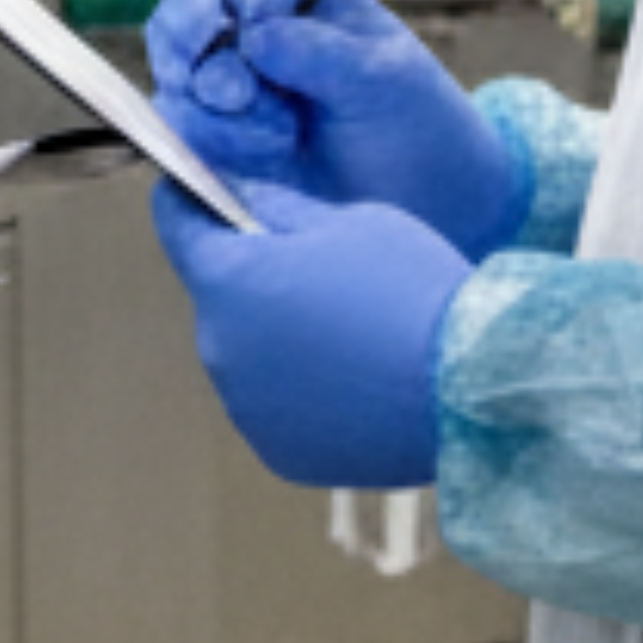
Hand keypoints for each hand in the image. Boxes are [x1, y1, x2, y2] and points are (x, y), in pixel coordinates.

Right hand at [146, 0, 528, 259]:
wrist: (413, 204)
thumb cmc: (409, 124)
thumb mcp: (384, 81)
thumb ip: (321, 53)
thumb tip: (255, 34)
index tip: (264, 16)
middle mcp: (253, 23)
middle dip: (195, 31)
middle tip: (233, 82)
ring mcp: (224, 75)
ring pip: (178, 62)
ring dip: (221, 103)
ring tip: (284, 134)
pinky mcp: (209, 129)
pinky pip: (179, 121)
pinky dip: (217, 139)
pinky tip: (270, 154)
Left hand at [151, 179, 467, 493]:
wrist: (464, 388)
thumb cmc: (410, 290)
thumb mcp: (347, 220)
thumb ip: (280, 209)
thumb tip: (245, 202)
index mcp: (230, 280)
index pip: (177, 225)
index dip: (189, 201)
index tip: (201, 191)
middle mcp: (221, 346)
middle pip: (221, 296)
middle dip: (254, 278)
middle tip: (318, 272)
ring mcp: (246, 406)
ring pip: (249, 353)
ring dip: (277, 339)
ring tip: (348, 334)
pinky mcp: (278, 451)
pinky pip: (276, 404)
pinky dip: (301, 390)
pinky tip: (354, 379)